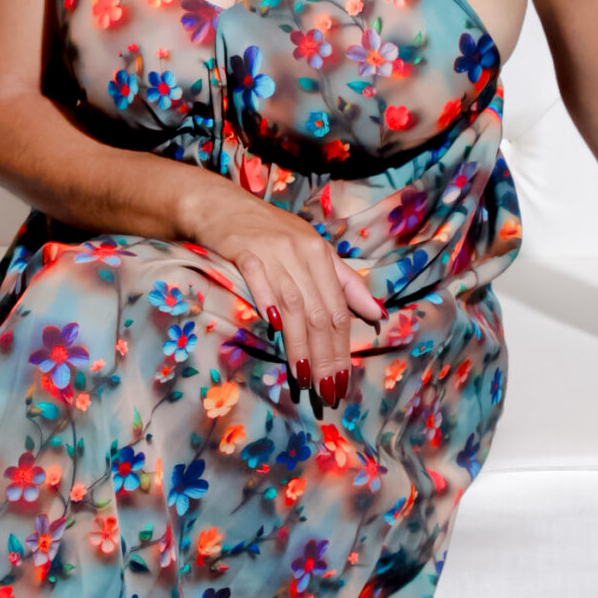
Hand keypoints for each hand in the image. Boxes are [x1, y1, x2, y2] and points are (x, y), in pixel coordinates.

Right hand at [187, 184, 381, 408]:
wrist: (221, 205)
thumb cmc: (270, 232)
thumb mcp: (313, 251)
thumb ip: (346, 282)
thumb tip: (377, 313)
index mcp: (321, 255)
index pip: (338, 311)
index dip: (343, 349)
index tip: (342, 382)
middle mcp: (301, 253)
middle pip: (319, 313)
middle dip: (326, 356)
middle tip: (326, 391)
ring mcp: (272, 251)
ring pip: (293, 305)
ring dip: (299, 344)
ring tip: (304, 377)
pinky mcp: (242, 249)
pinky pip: (258, 278)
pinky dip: (267, 300)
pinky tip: (274, 327)